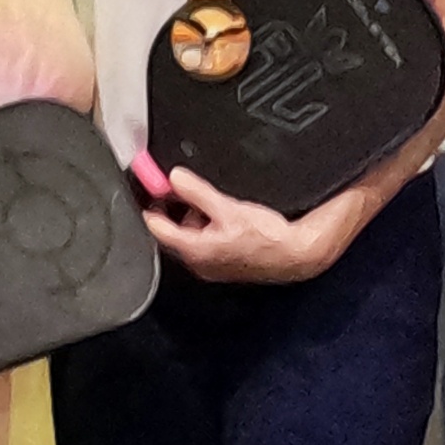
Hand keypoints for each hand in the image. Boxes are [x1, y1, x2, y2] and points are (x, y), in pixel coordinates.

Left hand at [143, 166, 370, 284]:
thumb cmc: (268, 238)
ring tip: (214, 205)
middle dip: (176, 210)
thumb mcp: (228, 208)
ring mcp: (211, 265)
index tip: (148, 188)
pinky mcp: (223, 263)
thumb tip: (174, 178)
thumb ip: (197, 193)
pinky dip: (207, 227)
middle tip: (185, 191)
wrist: (296, 254)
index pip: (157, 229)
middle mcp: (199, 263)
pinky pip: (204, 242)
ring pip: (190, 236)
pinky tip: (225, 217)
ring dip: (194, 218)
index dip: (150, 206)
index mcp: (195, 251)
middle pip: (172, 232)